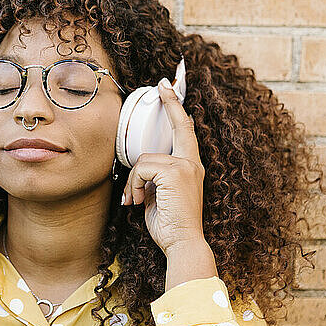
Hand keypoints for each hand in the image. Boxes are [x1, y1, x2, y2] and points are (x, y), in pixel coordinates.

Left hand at [121, 77, 205, 256]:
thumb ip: (154, 177)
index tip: (169, 91)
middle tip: (162, 82)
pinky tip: (139, 201)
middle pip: (179, 125)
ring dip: (134, 182)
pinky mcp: (175, 171)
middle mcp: (192, 163)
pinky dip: (135, 186)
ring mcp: (185, 166)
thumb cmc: (169, 224)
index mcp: (190, 167)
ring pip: (144, 158)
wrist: (182, 243)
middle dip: (170, 102)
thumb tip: (141, 168)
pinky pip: (141, 168)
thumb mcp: (160, 195)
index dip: (177, 110)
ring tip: (136, 199)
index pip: (184, 132)